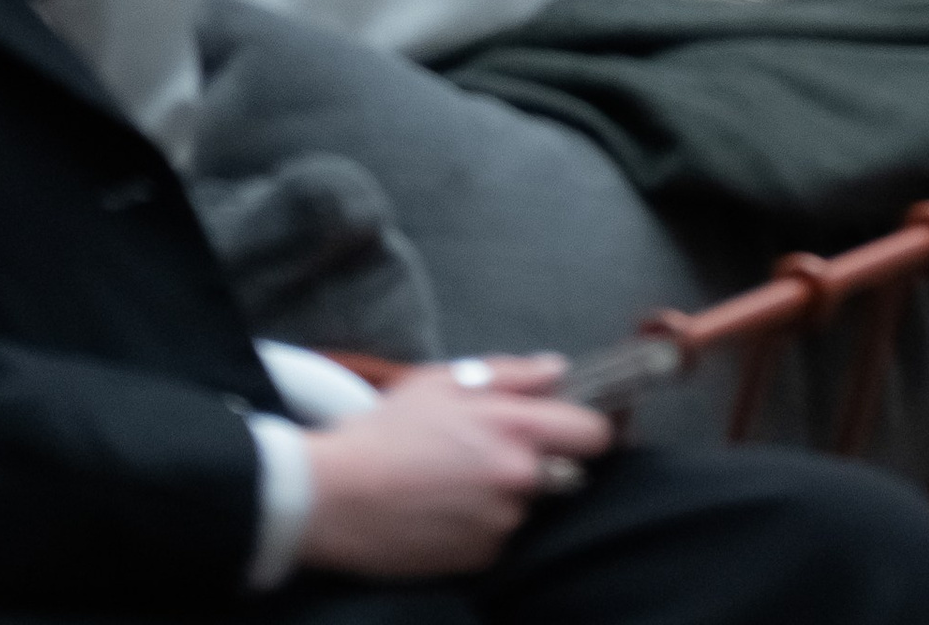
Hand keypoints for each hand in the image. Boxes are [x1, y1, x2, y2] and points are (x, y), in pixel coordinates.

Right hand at [297, 359, 610, 579]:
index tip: (569, 427)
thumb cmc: (388, 430)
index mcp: (517, 429)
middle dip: (539, 463)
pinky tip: (443, 510)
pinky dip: (480, 525)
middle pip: (562, 474)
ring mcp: (500, 524)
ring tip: (454, 481)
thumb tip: (558, 370)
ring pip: (524, 506)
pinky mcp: (478, 558)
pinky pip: (496, 537)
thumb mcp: (445, 382)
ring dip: (504, 495)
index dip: (586, 428)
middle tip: (492, 452)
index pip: (594, 434)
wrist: (335, 497)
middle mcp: (518, 480)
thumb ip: (512, 374)